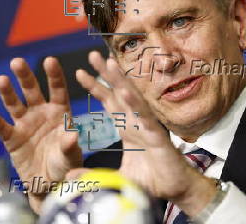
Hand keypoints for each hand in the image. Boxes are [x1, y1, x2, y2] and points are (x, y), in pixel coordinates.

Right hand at [0, 57, 81, 212]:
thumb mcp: (71, 156)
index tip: (50, 60)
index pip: (58, 90)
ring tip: (2, 80)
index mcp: (60, 113)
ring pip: (15, 104)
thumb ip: (70, 145)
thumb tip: (72, 135)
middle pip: (32, 91)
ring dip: (7, 92)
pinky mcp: (12, 138)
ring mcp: (25, 124)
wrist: (49, 184)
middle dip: (25, 77)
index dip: (54, 75)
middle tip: (17, 62)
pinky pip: (1, 126)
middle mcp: (42, 114)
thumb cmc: (65, 165)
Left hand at [75, 51, 216, 216]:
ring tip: (109, 62)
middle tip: (92, 54)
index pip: (108, 103)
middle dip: (105, 74)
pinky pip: (145, 117)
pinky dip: (135, 104)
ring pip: (132, 98)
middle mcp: (135, 122)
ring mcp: (146, 126)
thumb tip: (70, 178)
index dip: (95, 87)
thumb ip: (93, 177)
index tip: (80, 72)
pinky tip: (125, 90)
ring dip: (120, 80)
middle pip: (118, 93)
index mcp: (126, 128)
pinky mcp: (157, 135)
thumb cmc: (149, 182)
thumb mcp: (115, 179)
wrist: (175, 190)